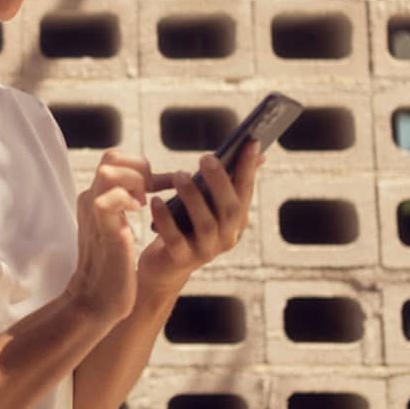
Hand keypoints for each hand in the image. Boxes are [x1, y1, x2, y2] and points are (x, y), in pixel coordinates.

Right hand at [66, 149, 174, 324]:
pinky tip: (139, 215)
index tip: (161, 185)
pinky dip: (128, 200)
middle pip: (111, 157)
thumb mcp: (118, 227)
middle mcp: (91, 199)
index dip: (141, 166)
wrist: (98, 299)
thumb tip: (150, 188)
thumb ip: (125, 205)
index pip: (115, 159)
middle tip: (151, 192)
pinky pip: (109, 199)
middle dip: (139, 168)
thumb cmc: (114, 267)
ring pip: (109, 170)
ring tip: (143, 203)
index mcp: (95, 197)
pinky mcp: (102, 228)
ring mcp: (94, 212)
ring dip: (135, 182)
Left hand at [140, 140, 263, 293]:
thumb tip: (253, 149)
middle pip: (230, 209)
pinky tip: (156, 201)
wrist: (164, 267)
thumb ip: (224, 181)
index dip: (248, 168)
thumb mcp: (206, 203)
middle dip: (220, 181)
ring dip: (193, 197)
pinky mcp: (181, 259)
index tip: (250, 141)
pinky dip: (166, 218)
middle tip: (206, 158)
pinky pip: (175, 238)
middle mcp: (227, 237)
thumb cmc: (185, 226)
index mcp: (236, 221)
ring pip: (205, 224)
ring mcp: (205, 251)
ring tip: (180, 175)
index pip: (246, 191)